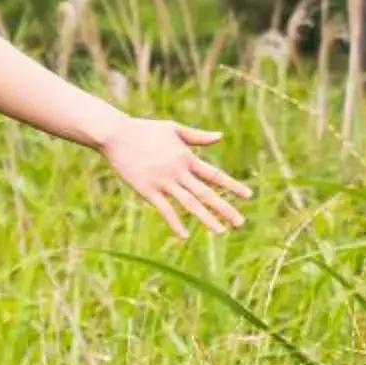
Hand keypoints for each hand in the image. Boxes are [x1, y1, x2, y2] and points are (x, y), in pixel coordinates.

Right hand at [98, 118, 250, 239]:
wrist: (116, 135)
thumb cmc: (144, 130)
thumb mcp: (173, 129)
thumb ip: (197, 136)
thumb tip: (220, 136)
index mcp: (186, 157)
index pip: (214, 174)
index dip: (232, 185)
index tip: (248, 195)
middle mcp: (178, 171)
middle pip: (206, 193)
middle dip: (224, 208)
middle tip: (240, 222)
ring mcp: (163, 181)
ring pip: (189, 203)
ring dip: (205, 218)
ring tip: (220, 231)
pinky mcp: (147, 189)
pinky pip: (164, 209)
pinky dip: (174, 222)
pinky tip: (184, 235)